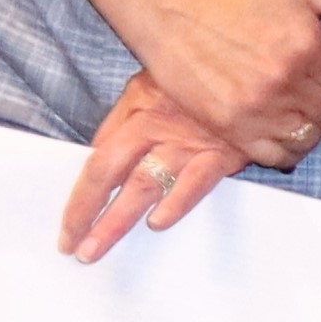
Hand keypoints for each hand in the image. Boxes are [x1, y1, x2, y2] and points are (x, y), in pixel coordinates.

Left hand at [64, 77, 251, 261]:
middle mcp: (156, 127)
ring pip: (144, 184)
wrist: (252, 74)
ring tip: (97, 246)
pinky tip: (158, 222)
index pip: (97, 159)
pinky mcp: (221, 153)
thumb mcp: (152, 85)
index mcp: (137, 111)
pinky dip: (176, 202)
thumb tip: (96, 153)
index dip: (79, 196)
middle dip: (87, 214)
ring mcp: (187, 142)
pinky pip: (196, 180)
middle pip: (110, 173)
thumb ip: (124, 120)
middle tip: (73, 248)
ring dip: (118, 219)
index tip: (68, 226)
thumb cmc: (199, 82)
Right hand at [113, 0, 320, 167]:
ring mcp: (257, 108)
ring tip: (293, 107)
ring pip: (309, 138)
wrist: (170, 6)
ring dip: (307, 125)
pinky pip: (276, 157)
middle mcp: (286, 81)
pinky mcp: (230, 127)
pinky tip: (277, 129)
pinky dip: (284, 149)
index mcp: (307, 45)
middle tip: (308, 86)